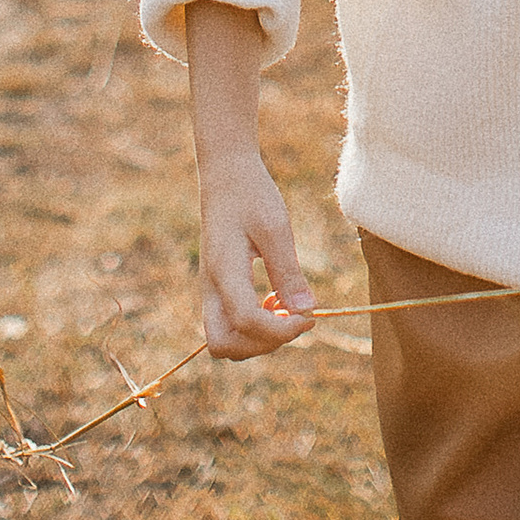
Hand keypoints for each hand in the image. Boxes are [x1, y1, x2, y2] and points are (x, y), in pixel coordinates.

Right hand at [197, 149, 314, 359]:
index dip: (280, 330)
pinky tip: (275, 299)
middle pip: (224, 345)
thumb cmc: (251, 194)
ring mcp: (212, 290)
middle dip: (262, 344)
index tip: (308, 317)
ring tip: (285, 308)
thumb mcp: (275, 227)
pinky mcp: (219, 289)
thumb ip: (288, 271)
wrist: (226, 174)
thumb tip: (306, 311)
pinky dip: (253, 327)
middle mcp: (211, 287)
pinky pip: (230, 325)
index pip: (246, 322)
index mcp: (224, 271)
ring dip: (258, 338)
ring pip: (226, 341)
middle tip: (292, 319)